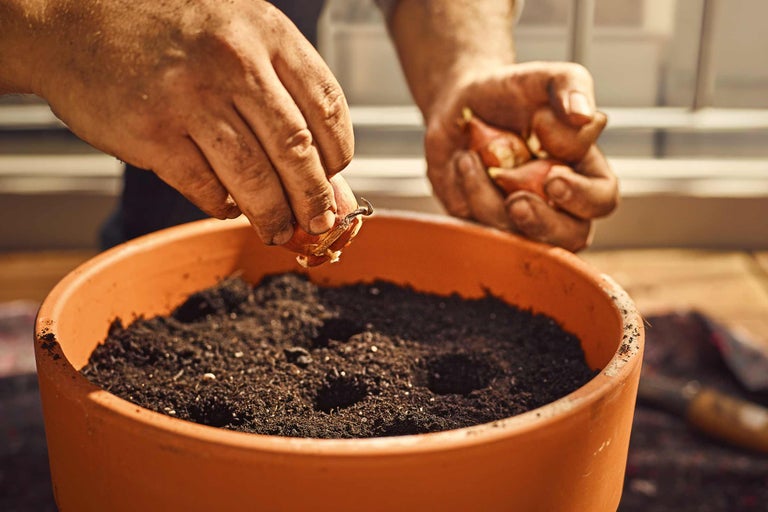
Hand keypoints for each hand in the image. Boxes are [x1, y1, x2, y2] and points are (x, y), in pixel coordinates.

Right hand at [25, 0, 353, 244]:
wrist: (73, 18)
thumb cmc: (167, 29)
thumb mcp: (238, 35)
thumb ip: (285, 95)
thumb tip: (330, 177)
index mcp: (266, 32)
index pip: (327, 107)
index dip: (338, 155)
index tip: (335, 177)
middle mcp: (233, 60)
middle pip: (296, 150)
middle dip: (314, 198)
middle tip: (320, 222)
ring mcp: (190, 97)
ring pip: (254, 178)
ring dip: (273, 215)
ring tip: (279, 231)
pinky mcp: (152, 132)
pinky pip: (205, 187)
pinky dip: (223, 205)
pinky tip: (228, 205)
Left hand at [424, 61, 617, 251]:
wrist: (462, 103)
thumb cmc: (512, 92)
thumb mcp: (544, 77)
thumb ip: (572, 86)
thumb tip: (585, 116)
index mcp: (586, 173)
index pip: (601, 200)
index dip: (582, 197)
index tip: (553, 177)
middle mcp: (559, 204)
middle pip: (569, 238)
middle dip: (542, 225)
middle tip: (515, 202)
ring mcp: (521, 219)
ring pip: (517, 238)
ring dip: (487, 200)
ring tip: (469, 157)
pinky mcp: (486, 224)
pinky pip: (479, 231)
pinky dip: (466, 196)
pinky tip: (460, 163)